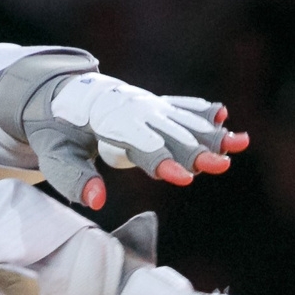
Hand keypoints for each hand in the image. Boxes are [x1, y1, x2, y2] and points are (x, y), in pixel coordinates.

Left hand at [0, 50, 248, 209]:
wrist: (57, 93)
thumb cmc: (55, 129)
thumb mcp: (54, 154)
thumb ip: (74, 178)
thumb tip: (96, 201)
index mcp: (109, 121)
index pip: (140, 145)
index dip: (161, 161)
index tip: (183, 177)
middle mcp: (134, 110)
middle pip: (170, 134)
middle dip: (197, 151)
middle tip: (221, 166)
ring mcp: (146, 106)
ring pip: (183, 121)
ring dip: (211, 133)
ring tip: (241, 141)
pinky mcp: (153, 106)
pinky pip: (180, 108)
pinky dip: (202, 112)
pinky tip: (223, 117)